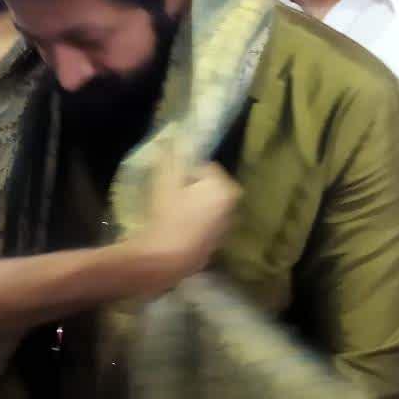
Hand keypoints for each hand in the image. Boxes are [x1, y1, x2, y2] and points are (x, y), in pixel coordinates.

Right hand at [124, 160, 239, 290]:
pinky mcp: (215, 246)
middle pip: (209, 188)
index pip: (206, 167)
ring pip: (206, 208)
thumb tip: (177, 139)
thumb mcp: (165, 180)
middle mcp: (233, 209)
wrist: (165, 260)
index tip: (171, 182)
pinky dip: (192, 225)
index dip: (186, 172)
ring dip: (192, 207)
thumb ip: (173, 156)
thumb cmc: (168, 216)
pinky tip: (175, 230)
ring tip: (170, 214)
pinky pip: (203, 226)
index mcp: (226, 189)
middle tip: (170, 196)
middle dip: (192, 189)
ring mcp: (225, 230)